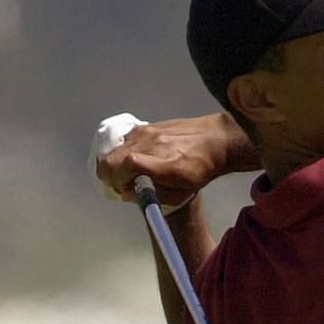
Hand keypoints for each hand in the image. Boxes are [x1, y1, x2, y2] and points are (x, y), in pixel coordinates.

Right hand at [90, 111, 254, 210]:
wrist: (214, 140)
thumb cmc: (201, 170)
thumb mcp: (181, 193)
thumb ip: (153, 196)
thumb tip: (127, 194)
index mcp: (161, 164)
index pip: (123, 167)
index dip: (118, 183)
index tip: (127, 190)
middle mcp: (149, 145)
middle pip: (109, 160)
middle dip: (110, 176)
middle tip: (123, 184)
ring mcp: (145, 133)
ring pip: (112, 151)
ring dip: (115, 164)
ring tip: (131, 172)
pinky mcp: (145, 126)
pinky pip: (123, 141)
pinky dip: (123, 152)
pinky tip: (138, 159)